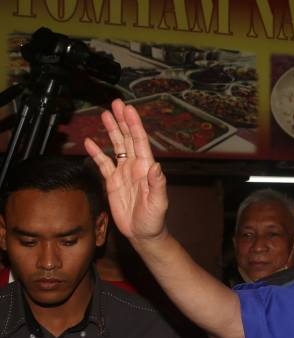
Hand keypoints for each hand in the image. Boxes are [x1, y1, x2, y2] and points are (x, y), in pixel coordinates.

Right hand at [83, 99, 168, 241]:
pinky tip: (90, 142)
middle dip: (122, 121)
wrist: (143, 233)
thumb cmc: (154, 219)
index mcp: (146, 168)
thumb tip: (156, 166)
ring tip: (105, 115)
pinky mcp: (112, 181)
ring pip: (116, 146)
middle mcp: (135, 167)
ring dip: (111, 131)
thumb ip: (157, 184)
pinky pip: (103, 163)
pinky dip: (96, 152)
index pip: (140, 141)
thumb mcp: (159, 202)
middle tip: (116, 104)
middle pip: (128, 138)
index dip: (134, 125)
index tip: (128, 110)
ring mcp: (123, 172)